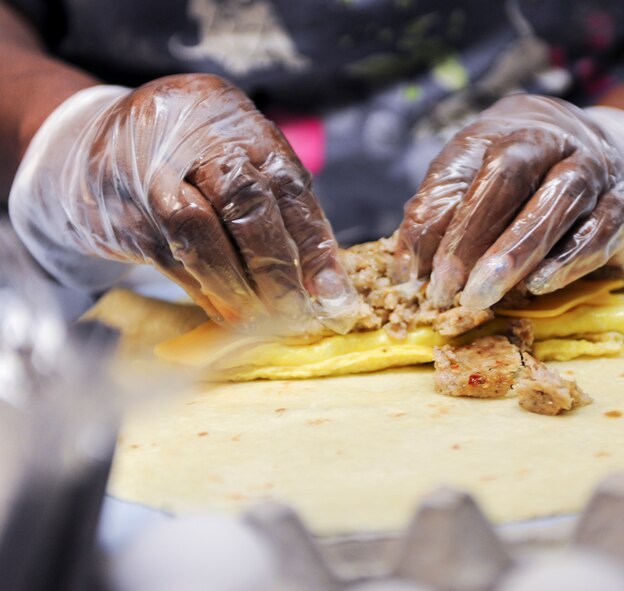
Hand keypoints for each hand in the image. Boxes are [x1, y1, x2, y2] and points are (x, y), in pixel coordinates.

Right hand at [10, 74, 358, 333]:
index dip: (312, 240)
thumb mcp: (230, 154)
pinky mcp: (118, 212)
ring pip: (200, 233)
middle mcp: (188, 136)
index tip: (330, 290)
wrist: (85, 149)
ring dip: (238, 286)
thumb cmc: (184, 159)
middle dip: (278, 267)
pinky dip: (204, 291)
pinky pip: (168, 259)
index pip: (285, 181)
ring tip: (265, 320)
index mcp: (232, 117)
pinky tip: (228, 313)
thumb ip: (274, 201)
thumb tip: (321, 277)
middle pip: (245, 202)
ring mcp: (146, 171)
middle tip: (299, 311)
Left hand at [394, 94, 623, 309]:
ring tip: (482, 295)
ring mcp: (592, 168)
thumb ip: (443, 215)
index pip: (457, 169)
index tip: (408, 274)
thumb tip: (408, 269)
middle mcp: (547, 140)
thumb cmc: (528, 180)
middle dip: (471, 235)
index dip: (429, 222)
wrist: (615, 156)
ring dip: (516, 251)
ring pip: (558, 199)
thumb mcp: (478, 181)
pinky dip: (568, 259)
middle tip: (445, 290)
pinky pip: (600, 229)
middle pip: (508, 173)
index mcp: (499, 132)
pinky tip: (539, 285)